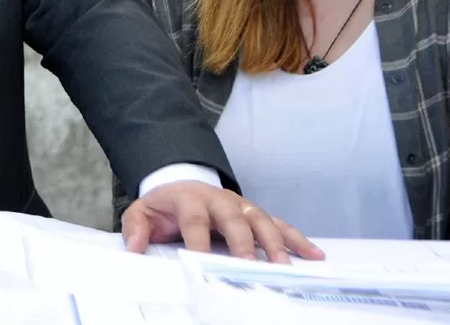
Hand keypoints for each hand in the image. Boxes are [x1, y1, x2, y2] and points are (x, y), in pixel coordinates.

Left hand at [121, 181, 323, 263]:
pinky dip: (297, 239)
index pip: (194, 220)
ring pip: (262, 221)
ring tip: (284, 266)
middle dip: (242, 242)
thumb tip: (135, 248)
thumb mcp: (143, 212)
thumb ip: (136, 227)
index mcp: (190, 199)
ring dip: (274, 243)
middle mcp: (220, 200)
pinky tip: (314, 255)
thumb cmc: (165, 206)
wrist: (181, 183)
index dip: (197, 240)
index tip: (199, 261)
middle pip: (234, 219)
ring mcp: (242, 206)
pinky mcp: (256, 214)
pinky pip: (280, 225)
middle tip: (248, 264)